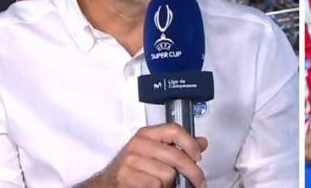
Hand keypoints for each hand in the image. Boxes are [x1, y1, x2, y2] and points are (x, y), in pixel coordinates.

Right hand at [79, 123, 207, 187]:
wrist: (108, 183)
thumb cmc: (135, 167)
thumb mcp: (156, 152)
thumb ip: (179, 147)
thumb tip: (202, 142)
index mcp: (147, 134)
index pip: (174, 129)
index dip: (190, 143)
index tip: (198, 156)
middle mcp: (138, 143)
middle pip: (176, 156)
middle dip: (192, 172)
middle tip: (200, 182)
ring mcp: (131, 159)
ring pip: (168, 174)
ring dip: (168, 183)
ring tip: (161, 182)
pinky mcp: (126, 176)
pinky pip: (155, 184)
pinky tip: (151, 186)